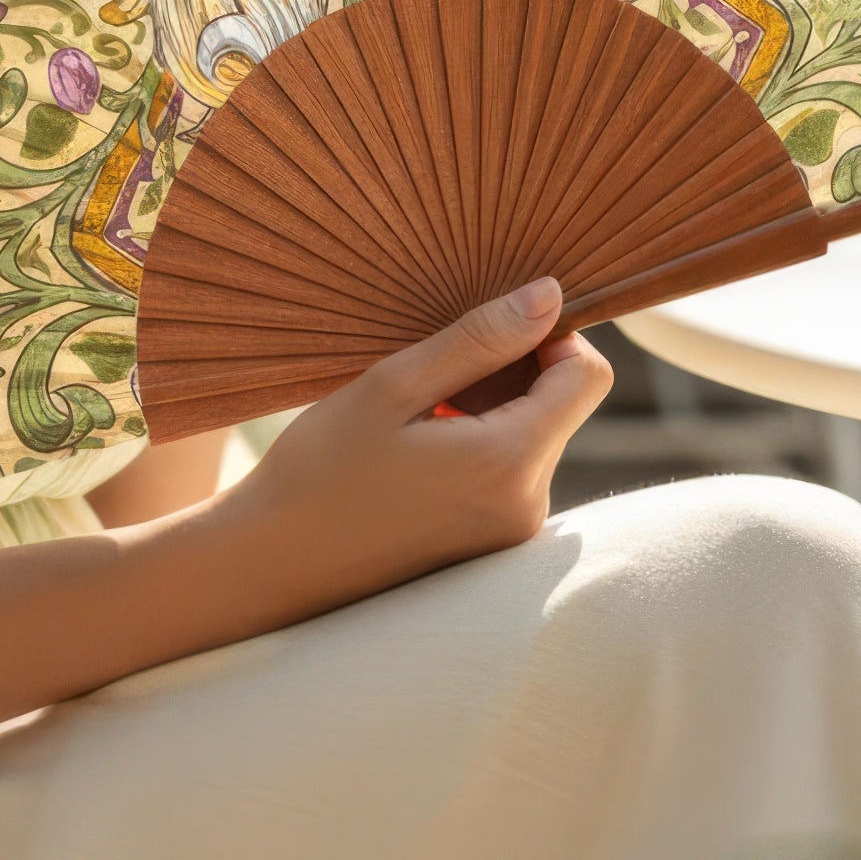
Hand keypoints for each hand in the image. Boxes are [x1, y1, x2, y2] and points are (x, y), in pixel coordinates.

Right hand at [205, 279, 612, 619]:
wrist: (272, 563)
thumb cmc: (319, 470)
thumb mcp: (392, 386)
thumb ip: (478, 339)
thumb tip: (551, 295)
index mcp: (510, 463)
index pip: (588, 376)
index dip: (551, 337)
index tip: (489, 328)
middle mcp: (528, 508)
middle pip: (560, 408)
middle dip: (510, 376)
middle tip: (430, 375)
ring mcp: (511, 536)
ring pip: (532, 439)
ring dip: (489, 412)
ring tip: (413, 418)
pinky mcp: (490, 549)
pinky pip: (509, 475)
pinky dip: (476, 447)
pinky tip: (414, 452)